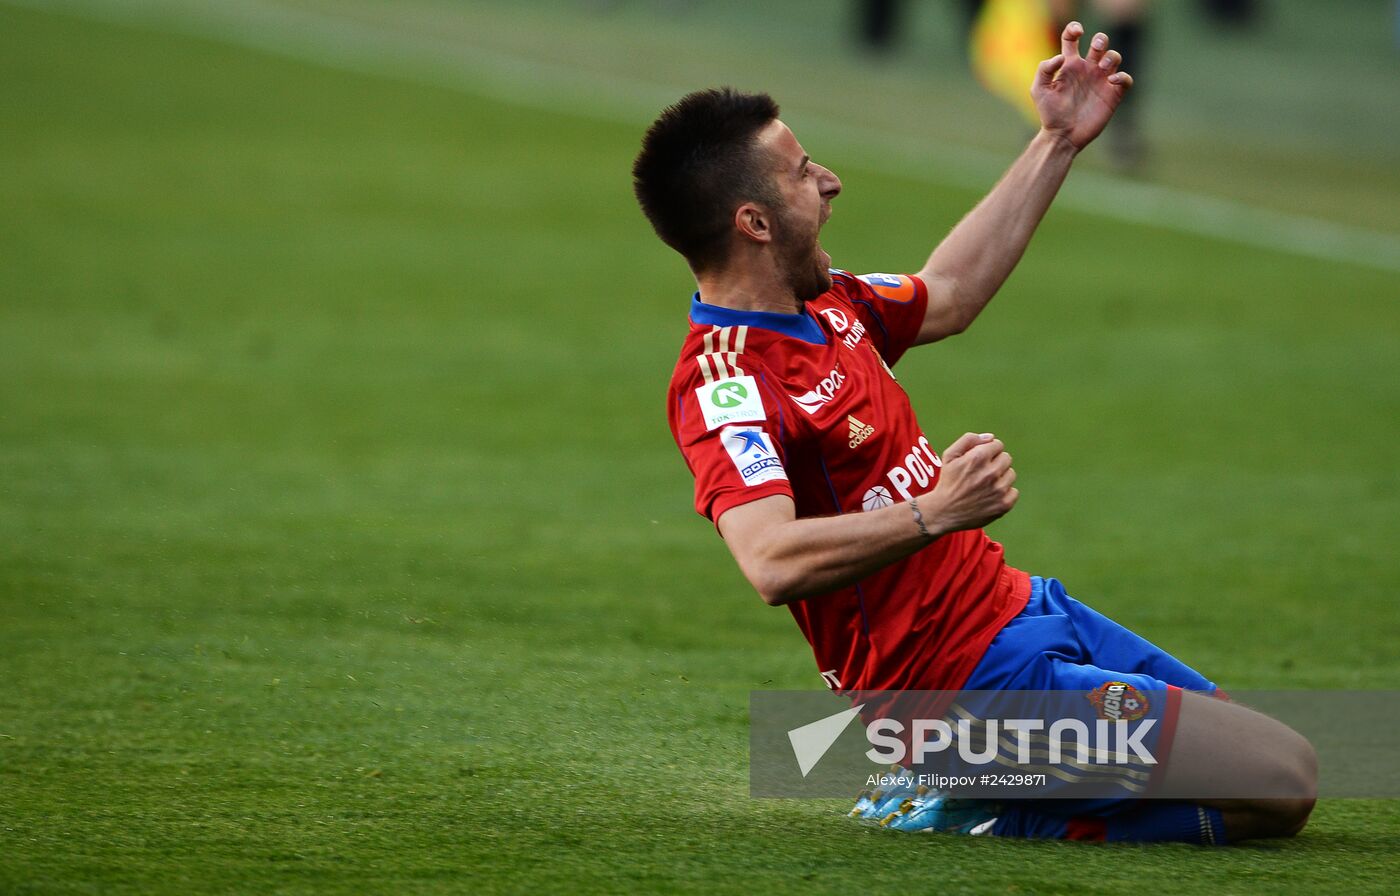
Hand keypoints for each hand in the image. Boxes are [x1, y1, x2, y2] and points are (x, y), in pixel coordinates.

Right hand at [924, 433, 1018, 533]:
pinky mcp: (1003, 504)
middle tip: (982, 473)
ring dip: (1001, 478)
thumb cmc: (947, 482)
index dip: (988, 451)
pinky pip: (1014, 492)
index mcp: (978, 457)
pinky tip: (990, 496)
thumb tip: (991, 437)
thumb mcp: (950, 456)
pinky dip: (1004, 494)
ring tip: (985, 486)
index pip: (998, 445)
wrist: (943, 512)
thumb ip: (969, 440)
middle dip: (995, 463)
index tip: (980, 461)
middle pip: (1006, 458)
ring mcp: (998, 490)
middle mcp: (991, 473)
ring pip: (1011, 474)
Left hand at [1032, 21, 1133, 150]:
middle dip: (1101, 39)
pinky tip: (1113, 81)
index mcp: (1069, 65)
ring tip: (1103, 67)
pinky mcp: (1112, 94)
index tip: (1078, 31)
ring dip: (1111, 57)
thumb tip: (1060, 57)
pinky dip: (1123, 76)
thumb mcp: (1039, 90)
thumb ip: (1044, 70)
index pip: (1072, 40)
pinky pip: (1125, 79)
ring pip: (1114, 57)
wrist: (1062, 136)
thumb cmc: (1049, 114)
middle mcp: (1086, 70)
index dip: (1074, 29)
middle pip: (1099, 44)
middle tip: (1096, 46)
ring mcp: (1100, 81)